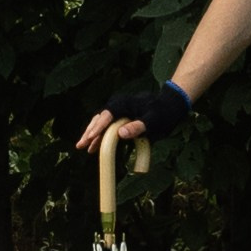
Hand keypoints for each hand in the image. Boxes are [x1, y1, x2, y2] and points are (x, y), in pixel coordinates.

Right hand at [75, 81, 190, 155]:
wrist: (169, 105)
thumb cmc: (163, 113)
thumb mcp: (153, 121)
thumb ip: (138, 127)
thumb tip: (120, 134)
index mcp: (124, 104)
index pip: (107, 116)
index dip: (97, 128)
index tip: (90, 138)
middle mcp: (119, 105)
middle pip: (100, 119)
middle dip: (90, 133)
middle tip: (80, 145)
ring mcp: (119, 110)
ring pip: (101, 122)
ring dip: (92, 134)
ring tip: (83, 147)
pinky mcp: (121, 117)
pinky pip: (107, 126)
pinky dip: (100, 135)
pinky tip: (94, 145)